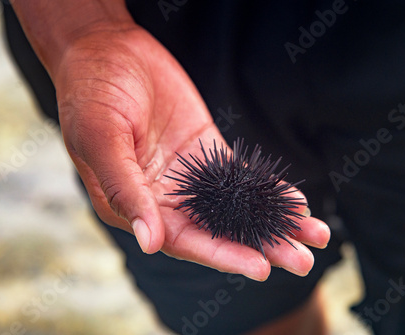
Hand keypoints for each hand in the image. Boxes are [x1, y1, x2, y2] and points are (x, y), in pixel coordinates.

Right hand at [53, 25, 329, 280]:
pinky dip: (266, 191)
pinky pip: (240, 178)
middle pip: (217, 232)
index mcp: (133, 205)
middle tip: (301, 262)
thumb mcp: (101, 138)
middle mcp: (162, 199)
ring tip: (313, 236)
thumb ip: (125, 190)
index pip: (183, 241)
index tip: (259, 268)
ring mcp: (188, 177)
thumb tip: (150, 243)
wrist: (107, 50)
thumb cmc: (91, 93)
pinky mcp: (204, 152)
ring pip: (235, 210)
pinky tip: (294, 202)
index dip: (220, 255)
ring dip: (272, 224)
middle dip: (260, 247)